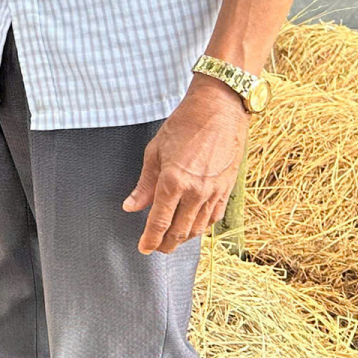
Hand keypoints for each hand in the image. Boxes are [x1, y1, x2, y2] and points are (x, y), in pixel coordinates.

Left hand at [124, 76, 248, 253]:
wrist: (219, 109)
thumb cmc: (184, 125)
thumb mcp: (155, 151)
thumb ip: (144, 184)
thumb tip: (131, 207)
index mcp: (173, 182)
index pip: (159, 222)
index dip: (150, 239)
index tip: (143, 248)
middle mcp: (195, 192)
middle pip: (179, 231)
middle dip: (165, 244)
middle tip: (156, 247)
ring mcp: (214, 192)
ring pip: (198, 228)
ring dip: (183, 238)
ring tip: (172, 239)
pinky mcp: (227, 189)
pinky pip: (214, 217)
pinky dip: (202, 226)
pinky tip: (193, 226)